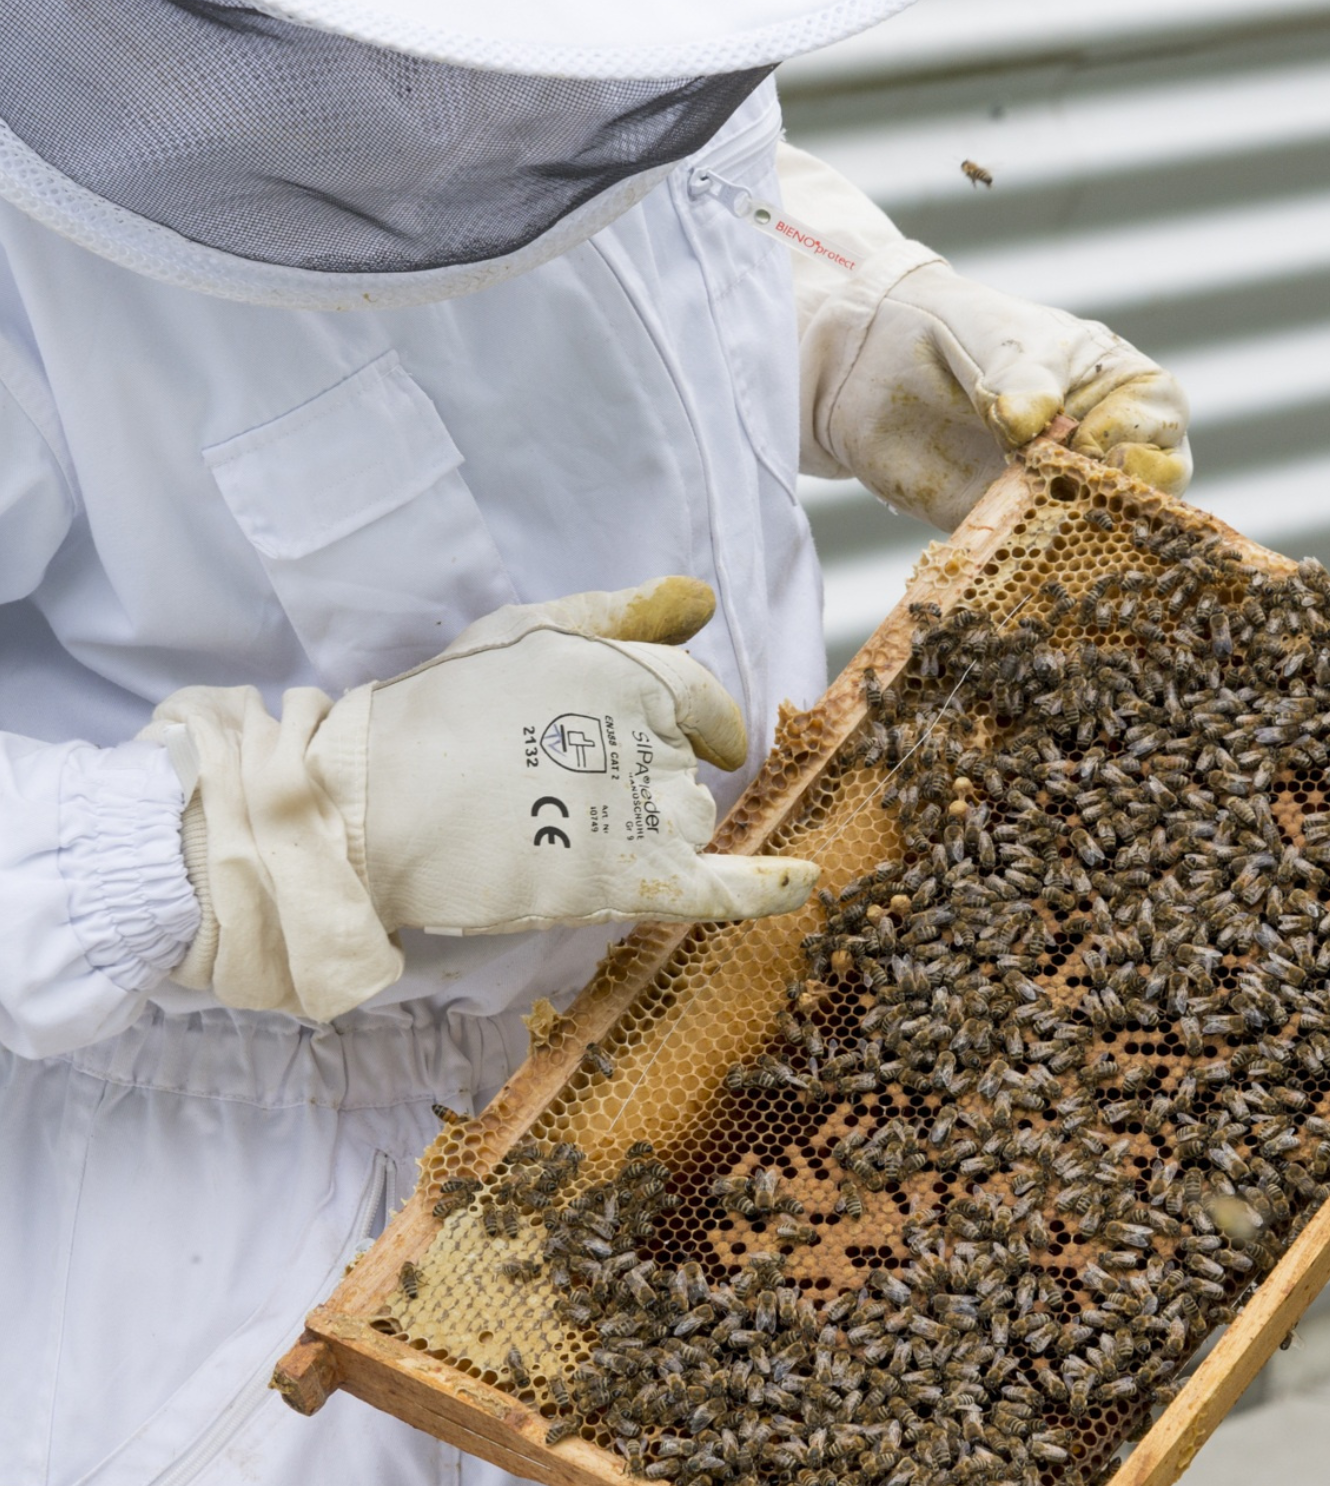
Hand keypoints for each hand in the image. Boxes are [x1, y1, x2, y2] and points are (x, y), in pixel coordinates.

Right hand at [147, 578, 816, 1021]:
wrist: (370, 800)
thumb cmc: (436, 709)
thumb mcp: (526, 632)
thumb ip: (622, 616)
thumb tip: (703, 597)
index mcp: (630, 670)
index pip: (703, 702)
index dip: (702, 725)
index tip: (700, 741)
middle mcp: (650, 734)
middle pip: (691, 770)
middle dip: (649, 782)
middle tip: (564, 793)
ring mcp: (640, 808)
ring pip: (688, 822)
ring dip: (650, 831)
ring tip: (561, 829)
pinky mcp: (626, 876)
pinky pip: (720, 887)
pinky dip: (766, 887)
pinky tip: (804, 882)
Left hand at [781, 143, 1191, 530]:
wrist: (873, 365)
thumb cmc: (955, 331)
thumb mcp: (998, 338)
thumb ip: (1021, 377)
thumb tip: (1027, 423)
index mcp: (1116, 384)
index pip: (1161, 417)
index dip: (1136, 434)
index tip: (1084, 437)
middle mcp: (1101, 442)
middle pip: (1154, 484)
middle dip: (1131, 493)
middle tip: (1079, 486)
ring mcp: (1061, 490)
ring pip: (1106, 527)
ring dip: (1086, 533)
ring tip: (1043, 522)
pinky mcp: (1016, 530)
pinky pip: (1043, 556)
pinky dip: (1037, 562)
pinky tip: (1016, 556)